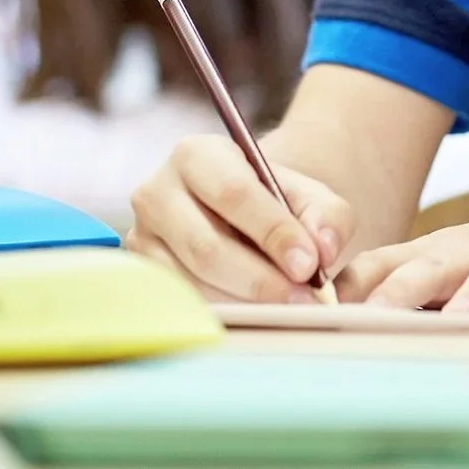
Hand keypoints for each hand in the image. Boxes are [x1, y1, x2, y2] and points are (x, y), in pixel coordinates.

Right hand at [125, 134, 352, 302]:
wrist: (239, 214)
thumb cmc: (273, 202)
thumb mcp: (308, 195)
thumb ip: (327, 216)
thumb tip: (323, 249)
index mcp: (196, 155)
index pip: (233, 194)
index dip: (273, 232)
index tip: (309, 264)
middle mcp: (156, 193)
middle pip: (206, 247)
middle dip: (260, 279)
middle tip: (302, 298)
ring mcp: (142, 238)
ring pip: (193, 284)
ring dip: (245, 303)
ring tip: (287, 308)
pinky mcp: (143, 276)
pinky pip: (182, 305)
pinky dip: (225, 313)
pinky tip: (257, 314)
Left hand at [336, 196, 468, 315]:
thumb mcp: (452, 267)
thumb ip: (400, 287)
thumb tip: (332, 317)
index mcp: (440, 253)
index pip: (385, 265)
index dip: (354, 290)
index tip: (321, 316)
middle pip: (434, 265)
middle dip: (403, 290)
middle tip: (375, 317)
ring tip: (460, 319)